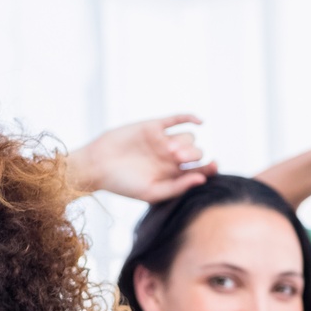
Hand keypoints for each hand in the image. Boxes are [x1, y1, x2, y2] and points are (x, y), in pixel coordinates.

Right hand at [68, 114, 217, 201]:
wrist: (97, 166)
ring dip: (185, 143)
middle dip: (192, 155)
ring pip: (188, 137)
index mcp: (173, 175)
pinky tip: (199, 121)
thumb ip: (177, 187)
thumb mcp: (151, 192)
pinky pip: (176, 119)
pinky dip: (189, 117)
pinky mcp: (153, 127)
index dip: (210, 167)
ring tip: (170, 150)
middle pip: (196, 152)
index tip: (213, 165)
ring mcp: (163, 141)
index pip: (200, 170)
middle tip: (176, 158)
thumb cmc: (123, 184)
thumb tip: (202, 179)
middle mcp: (171, 158)